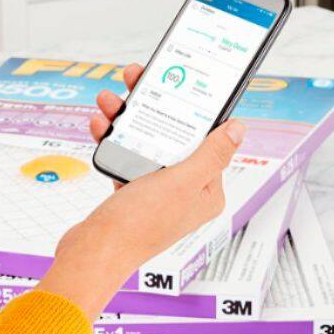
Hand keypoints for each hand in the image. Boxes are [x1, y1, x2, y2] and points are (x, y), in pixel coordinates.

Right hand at [36, 63, 244, 318]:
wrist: (94, 252)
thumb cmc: (140, 225)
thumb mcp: (182, 182)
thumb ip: (212, 154)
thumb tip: (238, 129)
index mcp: (206, 191)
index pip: (207, 140)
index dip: (192, 111)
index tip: (177, 83)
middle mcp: (183, 192)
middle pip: (173, 137)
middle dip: (152, 108)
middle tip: (136, 80)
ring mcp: (156, 193)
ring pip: (145, 142)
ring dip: (126, 119)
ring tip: (109, 101)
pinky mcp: (130, 195)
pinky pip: (125, 157)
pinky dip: (113, 140)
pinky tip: (101, 127)